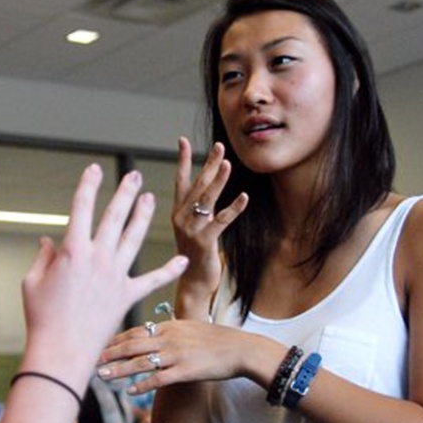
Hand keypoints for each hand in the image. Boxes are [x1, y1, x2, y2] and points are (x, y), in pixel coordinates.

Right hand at [21, 165, 188, 381]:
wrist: (61, 351)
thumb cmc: (41, 318)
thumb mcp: (33, 282)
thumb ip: (42, 258)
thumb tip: (47, 241)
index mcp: (72, 250)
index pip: (81, 208)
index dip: (88, 185)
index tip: (94, 170)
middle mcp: (97, 258)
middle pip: (114, 217)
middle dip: (124, 193)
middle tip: (134, 176)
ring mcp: (115, 276)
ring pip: (134, 238)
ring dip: (143, 217)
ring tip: (150, 199)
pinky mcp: (127, 296)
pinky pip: (152, 279)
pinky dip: (168, 269)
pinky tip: (182, 260)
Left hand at [99, 319, 260, 394]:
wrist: (240, 348)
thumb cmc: (216, 340)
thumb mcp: (190, 328)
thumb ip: (170, 332)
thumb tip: (153, 336)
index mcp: (169, 326)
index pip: (135, 331)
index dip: (115, 339)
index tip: (99, 345)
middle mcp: (169, 338)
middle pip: (132, 345)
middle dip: (110, 353)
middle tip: (91, 359)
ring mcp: (177, 354)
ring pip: (141, 362)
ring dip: (120, 370)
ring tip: (103, 376)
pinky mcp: (186, 371)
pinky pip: (160, 378)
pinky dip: (143, 384)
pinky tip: (130, 391)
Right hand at [173, 137, 246, 303]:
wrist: (192, 282)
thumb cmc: (196, 253)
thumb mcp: (195, 226)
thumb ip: (200, 208)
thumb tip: (210, 186)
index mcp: (178, 212)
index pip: (180, 180)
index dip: (182, 160)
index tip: (182, 140)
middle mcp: (181, 218)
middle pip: (197, 185)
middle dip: (208, 164)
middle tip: (220, 146)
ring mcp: (191, 230)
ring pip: (207, 200)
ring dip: (218, 181)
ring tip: (228, 163)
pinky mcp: (204, 242)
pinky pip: (220, 221)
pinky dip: (233, 208)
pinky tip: (244, 197)